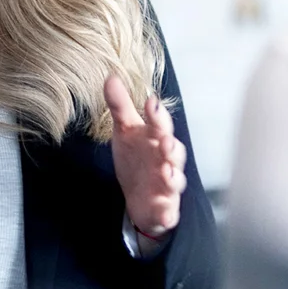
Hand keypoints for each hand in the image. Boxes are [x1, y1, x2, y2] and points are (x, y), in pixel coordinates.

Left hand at [104, 74, 186, 239]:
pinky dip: (168, 212)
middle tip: (163, 140)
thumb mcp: (125, 131)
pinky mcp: (166, 209)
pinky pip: (169, 211)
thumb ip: (120, 106)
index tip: (150, 103)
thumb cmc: (137, 158)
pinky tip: (164, 211)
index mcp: (156, 139)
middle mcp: (166, 161)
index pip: (159, 124)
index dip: (157, 114)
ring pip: (175, 180)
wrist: (140, 198)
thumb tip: (111, 76)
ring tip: (166, 172)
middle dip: (170, 146)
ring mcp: (168, 186)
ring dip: (173, 176)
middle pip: (173, 151)